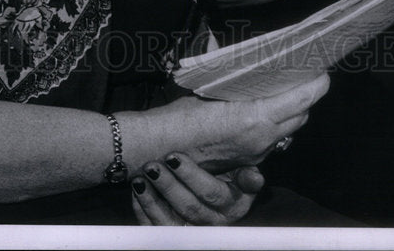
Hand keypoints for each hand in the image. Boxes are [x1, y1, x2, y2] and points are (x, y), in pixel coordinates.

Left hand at [131, 154, 264, 225]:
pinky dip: (143, 210)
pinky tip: (137, 191)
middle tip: (152, 164)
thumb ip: (246, 176)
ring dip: (152, 199)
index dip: (191, 175)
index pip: (210, 192)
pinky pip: (155, 229)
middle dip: (168, 185)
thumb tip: (256, 177)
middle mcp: (212, 223)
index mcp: (232, 206)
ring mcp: (191, 232)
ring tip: (140, 177)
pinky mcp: (173, 237)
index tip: (173, 156)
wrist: (216, 196)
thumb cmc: (228, 178)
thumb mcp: (242, 177)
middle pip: (188, 207)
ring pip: (169, 222)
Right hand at [132, 74, 328, 174]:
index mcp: (256, 118)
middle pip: (301, 115)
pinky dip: (277, 124)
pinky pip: (274, 140)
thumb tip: (228, 47)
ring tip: (288, 89)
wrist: (159, 151)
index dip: (317, 84)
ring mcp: (257, 153)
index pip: (302, 99)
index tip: (323, 70)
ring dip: (293, 111)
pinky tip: (266, 110)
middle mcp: (263, 138)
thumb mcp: (206, 87)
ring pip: (289, 130)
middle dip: (306, 96)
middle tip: (304, 75)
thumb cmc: (180, 117)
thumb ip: (227, 70)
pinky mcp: (249, 161)